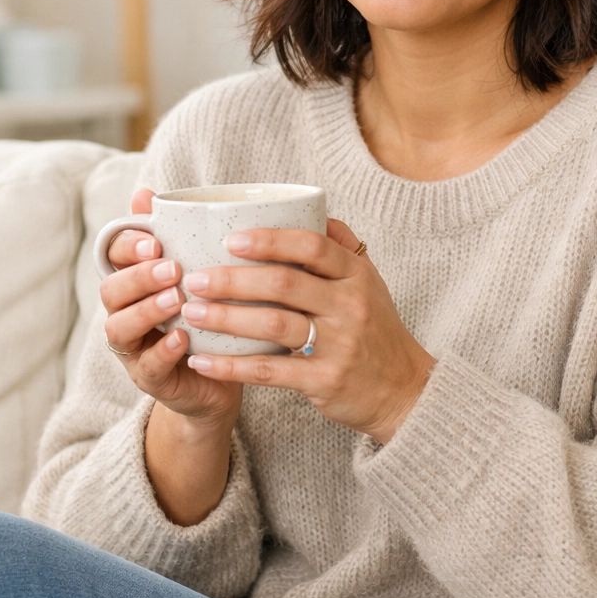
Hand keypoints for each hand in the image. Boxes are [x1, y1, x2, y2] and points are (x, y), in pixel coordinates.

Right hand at [100, 188, 242, 428]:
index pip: (113, 256)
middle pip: (110, 291)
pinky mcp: (151, 379)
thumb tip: (145, 191)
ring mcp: (134, 349)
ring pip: (119, 329)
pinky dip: (163, 351)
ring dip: (146, 310)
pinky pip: (148, 367)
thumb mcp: (198, 271)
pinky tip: (182, 338)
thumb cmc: (207, 314)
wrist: (220, 377)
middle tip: (171, 267)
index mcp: (134, 281)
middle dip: (138, 276)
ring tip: (176, 299)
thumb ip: (176, 234)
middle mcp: (125, 312)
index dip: (127, 247)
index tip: (154, 240)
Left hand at [178, 219, 435, 444]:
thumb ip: (340, 246)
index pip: (312, 245)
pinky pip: (269, 370)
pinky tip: (202, 361)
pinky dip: (232, 366)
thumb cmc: (377, 329)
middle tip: (195, 278)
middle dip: (233, 279)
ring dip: (225, 318)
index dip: (269, 240)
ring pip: (272, 325)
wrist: (405, 390)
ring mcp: (338, 344)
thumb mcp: (370, 282)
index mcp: (356, 274)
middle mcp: (349, 305)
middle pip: (284, 283)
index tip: (231, 239)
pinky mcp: (324, 381)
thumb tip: (311, 208)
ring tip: (191, 313)